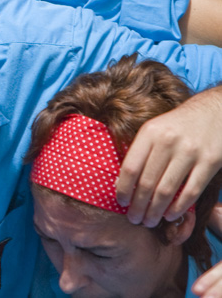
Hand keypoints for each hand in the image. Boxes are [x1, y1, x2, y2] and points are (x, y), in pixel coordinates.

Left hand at [115, 86, 221, 226]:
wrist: (214, 111)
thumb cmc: (178, 124)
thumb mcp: (154, 129)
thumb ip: (140, 152)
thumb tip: (121, 182)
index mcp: (149, 133)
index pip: (130, 167)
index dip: (123, 189)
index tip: (121, 202)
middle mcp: (168, 142)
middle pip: (147, 182)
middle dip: (138, 206)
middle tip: (134, 220)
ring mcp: (190, 152)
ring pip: (167, 190)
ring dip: (156, 211)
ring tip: (150, 221)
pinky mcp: (210, 162)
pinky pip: (191, 191)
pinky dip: (179, 207)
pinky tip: (171, 215)